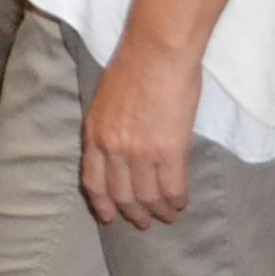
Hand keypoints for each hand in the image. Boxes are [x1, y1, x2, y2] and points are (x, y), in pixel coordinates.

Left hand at [81, 42, 199, 227]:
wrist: (156, 53)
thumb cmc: (133, 67)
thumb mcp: (106, 101)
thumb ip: (110, 127)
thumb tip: (120, 147)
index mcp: (94, 134)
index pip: (93, 181)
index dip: (102, 203)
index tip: (110, 217)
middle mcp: (113, 149)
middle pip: (121, 195)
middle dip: (133, 213)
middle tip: (144, 222)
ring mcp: (141, 153)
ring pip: (148, 198)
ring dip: (158, 211)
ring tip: (167, 216)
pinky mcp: (169, 151)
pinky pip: (172, 189)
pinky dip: (177, 201)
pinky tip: (181, 203)